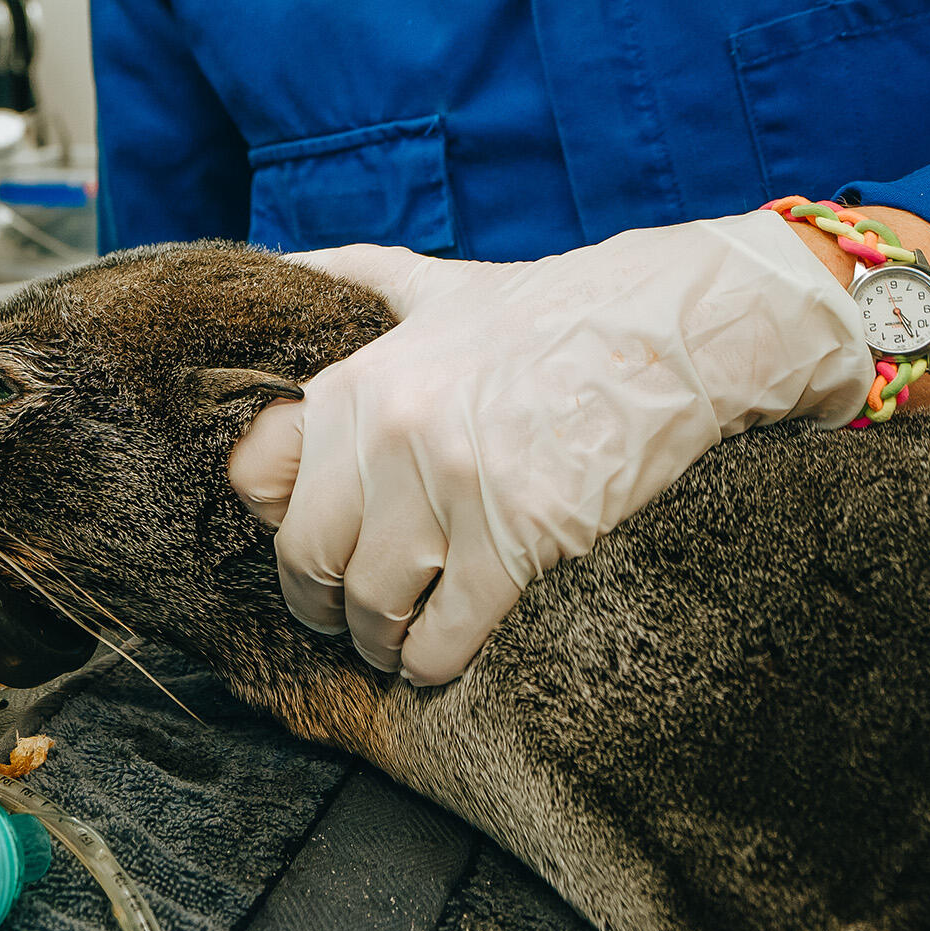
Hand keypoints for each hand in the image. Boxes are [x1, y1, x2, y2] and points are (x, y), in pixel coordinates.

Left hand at [228, 211, 870, 683]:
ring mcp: (452, 486)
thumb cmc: (547, 312)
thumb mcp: (429, 283)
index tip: (306, 544)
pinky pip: (447, 630)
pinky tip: (436, 659)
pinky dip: (432, 660)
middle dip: (321, 603)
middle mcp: (390, 432)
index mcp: (357, 380)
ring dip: (378, 640)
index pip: (256, 479)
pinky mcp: (520, 536)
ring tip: (394, 643)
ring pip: (373, 603)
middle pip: (308, 557)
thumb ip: (348, 279)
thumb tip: (276, 270)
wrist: (673, 331)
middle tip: (343, 619)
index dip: (275, 522)